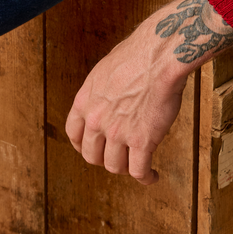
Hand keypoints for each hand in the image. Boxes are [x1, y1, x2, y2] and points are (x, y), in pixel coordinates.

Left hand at [65, 0, 232, 183]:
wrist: (159, 57)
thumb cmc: (138, 56)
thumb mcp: (105, 70)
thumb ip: (101, 91)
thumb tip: (107, 97)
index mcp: (84, 102)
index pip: (73, 134)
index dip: (82, 145)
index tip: (93, 148)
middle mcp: (96, 120)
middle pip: (92, 156)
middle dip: (104, 158)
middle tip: (118, 156)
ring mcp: (118, 133)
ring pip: (115, 166)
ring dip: (126, 168)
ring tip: (137, 165)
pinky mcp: (142, 142)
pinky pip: (139, 171)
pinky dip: (146, 177)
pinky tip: (152, 176)